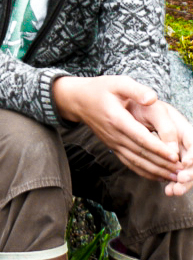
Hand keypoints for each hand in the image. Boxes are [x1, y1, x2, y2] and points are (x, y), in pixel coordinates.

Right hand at [53, 74, 192, 190]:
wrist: (78, 100)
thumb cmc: (99, 90)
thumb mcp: (117, 82)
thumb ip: (136, 90)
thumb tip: (152, 98)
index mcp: (116, 118)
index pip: (140, 137)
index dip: (158, 147)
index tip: (174, 155)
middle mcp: (114, 135)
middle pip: (141, 153)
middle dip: (163, 164)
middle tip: (181, 171)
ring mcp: (113, 143)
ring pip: (137, 162)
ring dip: (157, 171)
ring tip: (175, 177)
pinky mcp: (113, 147)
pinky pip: (130, 163)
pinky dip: (145, 172)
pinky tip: (159, 177)